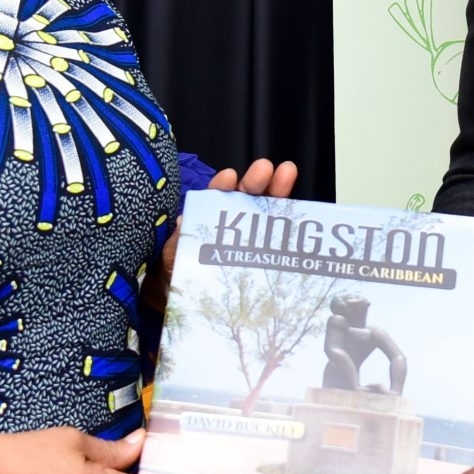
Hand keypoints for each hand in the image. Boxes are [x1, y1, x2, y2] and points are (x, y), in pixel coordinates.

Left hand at [147, 158, 299, 316]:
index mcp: (209, 219)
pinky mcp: (268, 256)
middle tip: (264, 169)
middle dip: (255, 181)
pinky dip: (291, 224)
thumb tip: (184, 223)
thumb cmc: (180, 274)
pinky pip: (280, 238)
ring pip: (267, 211)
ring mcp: (253, 238)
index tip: (229, 177)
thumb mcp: (173, 257)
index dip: (222, 186)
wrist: (190, 304)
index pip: (216, 199)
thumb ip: (178, 242)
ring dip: (277, 191)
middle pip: (246, 198)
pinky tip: (300, 212)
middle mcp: (233, 224)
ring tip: (287, 173)